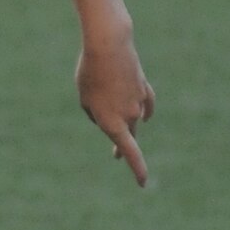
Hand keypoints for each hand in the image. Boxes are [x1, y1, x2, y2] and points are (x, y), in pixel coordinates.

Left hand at [75, 34, 154, 186]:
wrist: (109, 46)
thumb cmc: (90, 74)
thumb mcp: (84, 99)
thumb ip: (96, 114)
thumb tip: (113, 118)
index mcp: (112, 122)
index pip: (129, 151)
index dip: (137, 169)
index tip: (143, 183)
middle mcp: (130, 115)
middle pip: (126, 135)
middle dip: (120, 144)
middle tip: (114, 158)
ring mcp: (139, 102)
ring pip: (132, 117)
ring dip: (119, 112)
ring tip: (103, 95)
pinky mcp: (144, 88)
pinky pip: (145, 105)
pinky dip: (143, 110)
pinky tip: (145, 117)